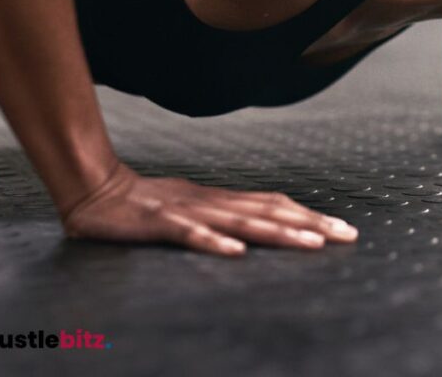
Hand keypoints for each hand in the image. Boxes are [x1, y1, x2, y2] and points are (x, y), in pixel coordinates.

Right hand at [59, 161, 358, 256]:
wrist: (95, 188)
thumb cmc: (147, 204)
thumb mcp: (194, 209)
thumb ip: (224, 217)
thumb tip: (262, 226)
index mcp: (222, 200)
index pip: (275, 205)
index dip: (309, 215)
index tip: (342, 228)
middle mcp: (213, 202)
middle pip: (270, 211)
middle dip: (311, 224)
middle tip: (346, 235)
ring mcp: (188, 211)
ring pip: (241, 221)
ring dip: (278, 233)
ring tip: (311, 244)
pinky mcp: (160, 223)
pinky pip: (190, 234)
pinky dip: (214, 243)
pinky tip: (236, 253)